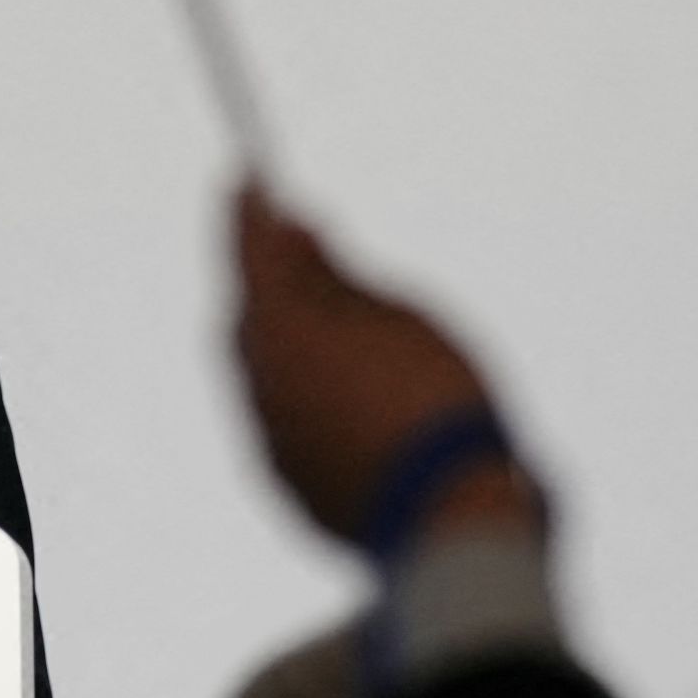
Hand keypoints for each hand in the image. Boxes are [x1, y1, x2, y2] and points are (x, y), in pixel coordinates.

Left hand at [230, 186, 531, 547]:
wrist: (454, 517)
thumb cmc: (436, 399)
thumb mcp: (399, 315)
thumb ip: (335, 274)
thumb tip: (293, 231)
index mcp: (277, 330)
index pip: (249, 254)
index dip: (245, 215)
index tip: (243, 180)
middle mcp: (256, 386)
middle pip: (247, 319)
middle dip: (267, 284)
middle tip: (294, 248)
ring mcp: (268, 442)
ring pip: (262, 376)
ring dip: (288, 344)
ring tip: (333, 324)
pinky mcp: (287, 487)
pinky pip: (284, 423)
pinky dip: (304, 396)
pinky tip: (342, 393)